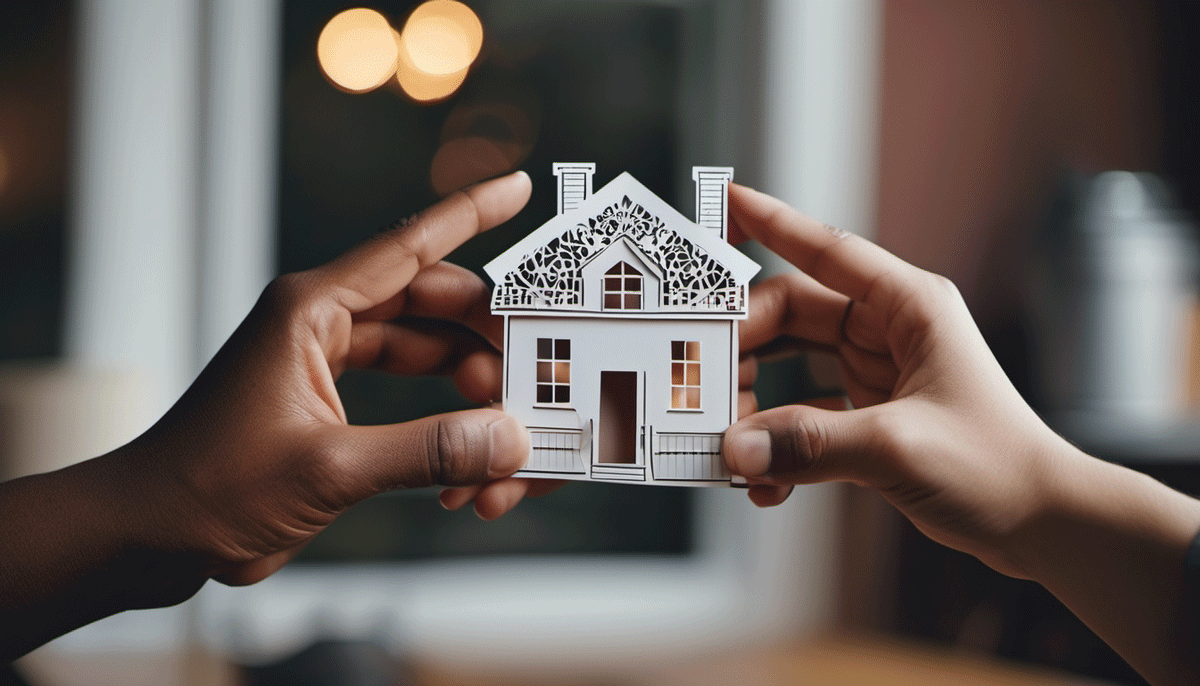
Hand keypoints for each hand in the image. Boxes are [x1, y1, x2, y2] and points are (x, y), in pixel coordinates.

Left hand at [118, 171, 532, 587]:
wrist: (148, 535)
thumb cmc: (207, 488)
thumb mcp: (326, 468)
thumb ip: (425, 451)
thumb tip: (507, 440)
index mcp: (313, 311)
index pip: (409, 248)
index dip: (469, 214)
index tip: (518, 188)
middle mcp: (325, 327)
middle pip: (434, 308)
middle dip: (489, 341)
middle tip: (538, 370)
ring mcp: (330, 366)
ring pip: (429, 358)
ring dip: (471, 396)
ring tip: (504, 442)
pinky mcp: (335, 408)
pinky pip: (412, 403)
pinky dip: (443, 431)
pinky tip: (464, 472)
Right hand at [721, 183, 1199, 684]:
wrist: (1039, 523)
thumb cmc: (998, 466)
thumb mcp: (898, 446)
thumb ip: (810, 444)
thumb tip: (739, 447)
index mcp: (908, 307)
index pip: (826, 251)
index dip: (773, 222)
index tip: (725, 201)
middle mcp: (887, 331)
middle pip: (790, 315)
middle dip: (744, 348)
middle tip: (701, 380)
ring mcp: (874, 373)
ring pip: (789, 367)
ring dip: (756, 405)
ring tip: (736, 444)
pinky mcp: (865, 416)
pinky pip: (801, 416)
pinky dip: (778, 445)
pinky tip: (767, 481)